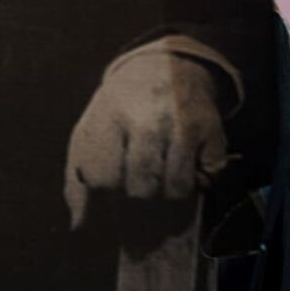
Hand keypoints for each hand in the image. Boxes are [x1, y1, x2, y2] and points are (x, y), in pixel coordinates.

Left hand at [63, 50, 227, 228]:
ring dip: (168, 191)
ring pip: (177, 188)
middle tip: (137, 179)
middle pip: (141, 188)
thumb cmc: (120, 109)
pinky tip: (186, 161)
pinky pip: (207, 178)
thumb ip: (77, 179)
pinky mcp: (212, 127)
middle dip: (137, 195)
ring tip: (160, 172)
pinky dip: (199, 180)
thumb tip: (79, 226)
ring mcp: (183, 122)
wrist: (164, 64)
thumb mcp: (90, 131)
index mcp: (110, 116)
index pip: (104, 178)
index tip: (109, 182)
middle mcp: (148, 117)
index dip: (105, 189)